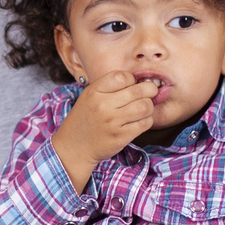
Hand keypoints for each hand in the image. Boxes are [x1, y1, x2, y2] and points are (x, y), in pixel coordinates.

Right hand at [52, 70, 159, 189]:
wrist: (74, 147)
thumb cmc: (85, 119)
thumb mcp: (89, 97)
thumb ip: (110, 87)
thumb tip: (139, 81)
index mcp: (94, 92)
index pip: (122, 76)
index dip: (132, 79)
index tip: (131, 85)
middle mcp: (103, 105)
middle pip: (138, 90)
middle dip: (149, 90)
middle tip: (149, 93)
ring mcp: (112, 122)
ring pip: (145, 106)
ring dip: (149, 106)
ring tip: (144, 108)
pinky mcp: (121, 137)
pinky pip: (145, 123)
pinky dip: (147, 120)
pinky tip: (140, 120)